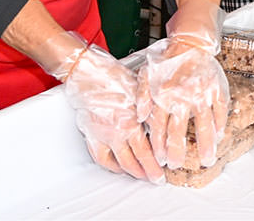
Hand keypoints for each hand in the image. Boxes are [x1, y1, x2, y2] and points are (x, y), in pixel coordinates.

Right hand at [57, 37, 162, 182]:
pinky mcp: (91, 134)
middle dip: (145, 173)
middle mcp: (116, 133)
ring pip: (117, 163)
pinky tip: (117, 167)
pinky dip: (110, 166)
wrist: (90, 74)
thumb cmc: (116, 78)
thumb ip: (151, 111)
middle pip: (133, 162)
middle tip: (154, 179)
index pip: (146, 153)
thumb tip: (163, 126)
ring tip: (138, 175)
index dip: (154, 167)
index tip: (162, 175)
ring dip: (129, 172)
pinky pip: (100, 157)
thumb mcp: (142, 92)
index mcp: (131, 123)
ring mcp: (102, 136)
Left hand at [137, 36, 230, 169]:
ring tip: (207, 160)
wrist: (189, 41)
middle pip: (180, 132)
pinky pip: (221, 111)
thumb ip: (140, 97)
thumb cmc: (166, 59)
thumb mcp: (145, 74)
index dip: (160, 147)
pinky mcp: (217, 88)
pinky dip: (221, 125)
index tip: (161, 160)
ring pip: (205, 125)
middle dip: (178, 153)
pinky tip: (219, 137)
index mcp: (164, 96)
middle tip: (178, 165)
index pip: (160, 129)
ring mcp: (202, 93)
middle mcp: (183, 97)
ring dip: (206, 146)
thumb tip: (139, 119)